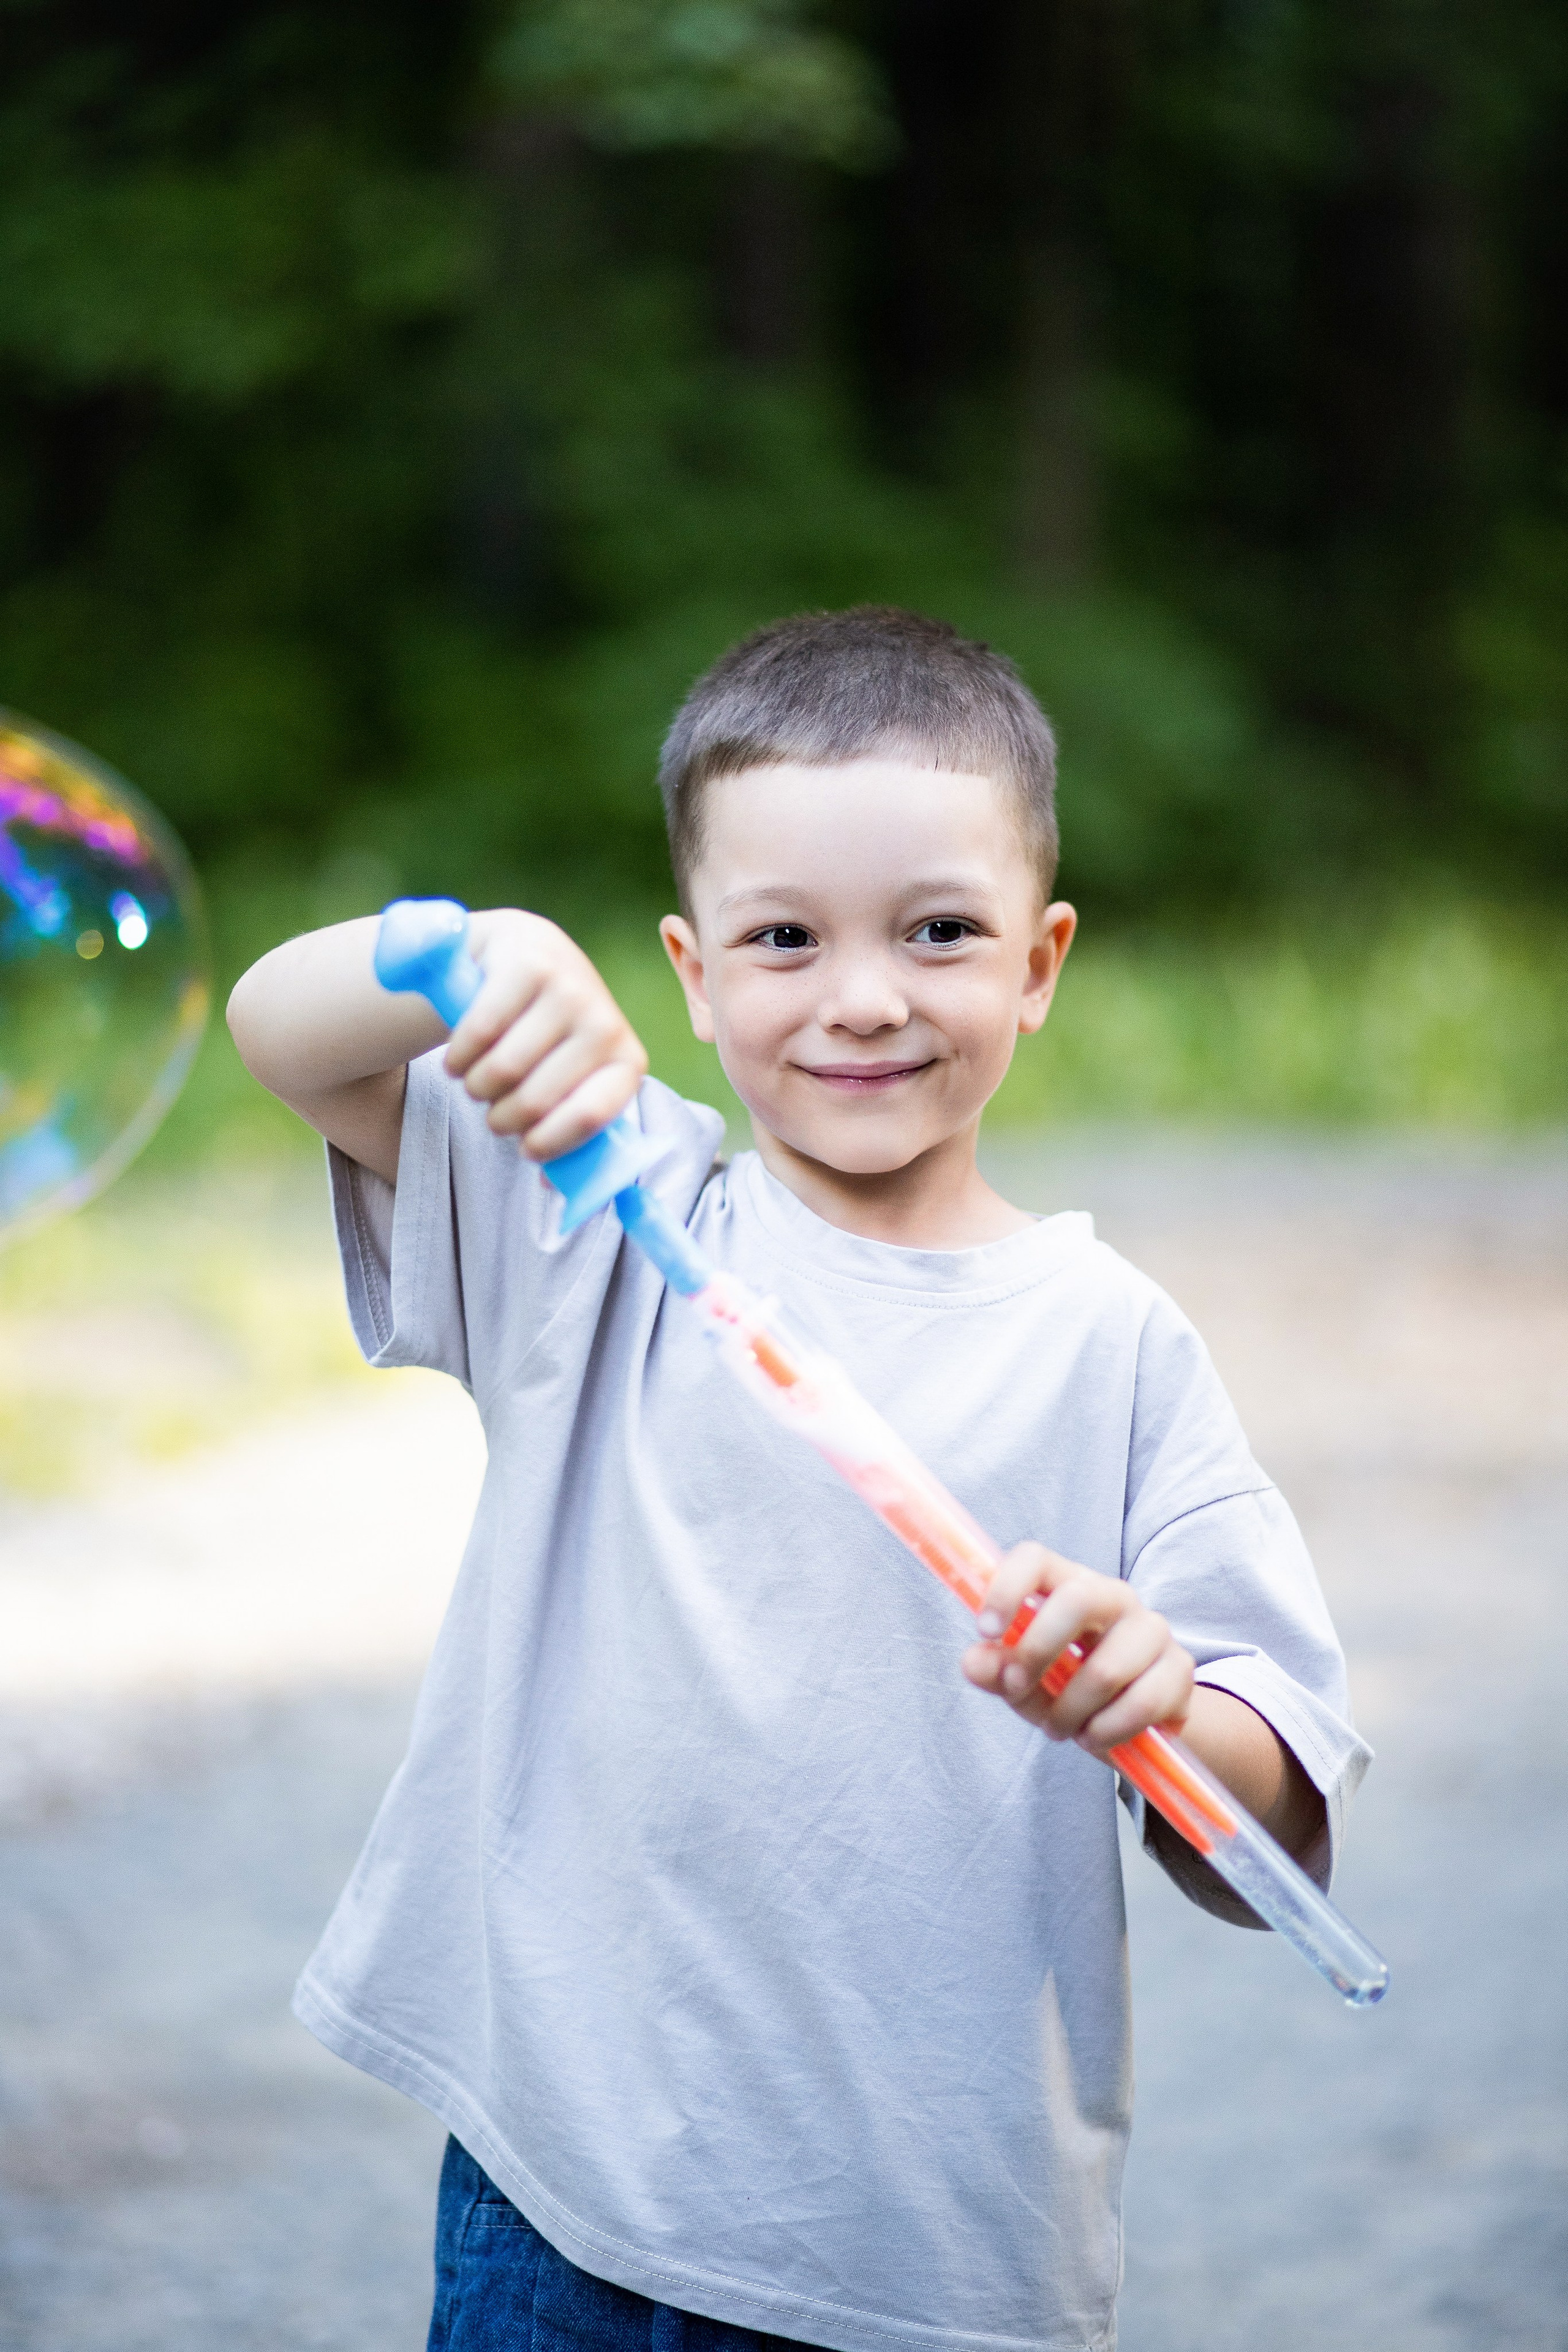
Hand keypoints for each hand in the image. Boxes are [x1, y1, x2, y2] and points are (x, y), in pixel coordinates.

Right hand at [444, 909, 648, 1159]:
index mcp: (625, 1060)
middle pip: (535, 1101)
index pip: (592, 1117)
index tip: (525, 1150)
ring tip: (476, 1078)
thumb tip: (554, 1184)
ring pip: (501, 1070)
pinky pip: (478, 1032)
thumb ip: (567, 1124)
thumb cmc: (546, 1034)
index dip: (550, 1143)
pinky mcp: (527, 963)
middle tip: (492, 1107)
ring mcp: (568, 988)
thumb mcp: (567, 1074)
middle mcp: (604, 1021)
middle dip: (501, 1118)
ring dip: (475, 1087)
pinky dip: (458, 1055)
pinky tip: (458, 1056)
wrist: (520, 953)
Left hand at [961, 1542, 1194, 1758]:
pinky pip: (1140, 1704)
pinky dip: (1106, 1731)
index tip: (986, 1631)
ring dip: (1071, 1711)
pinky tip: (1094, 1736)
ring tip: (1060, 1728)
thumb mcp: (1025, 1684)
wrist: (1136, 1725)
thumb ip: (998, 1671)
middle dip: (1037, 1653)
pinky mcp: (1180, 1670)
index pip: (1036, 1558)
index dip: (1007, 1588)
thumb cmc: (1070, 1690)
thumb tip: (973, 1662)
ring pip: (1106, 1669)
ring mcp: (1153, 1630)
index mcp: (1068, 1584)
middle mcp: (1114, 1596)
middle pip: (1077, 1600)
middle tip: (1017, 1689)